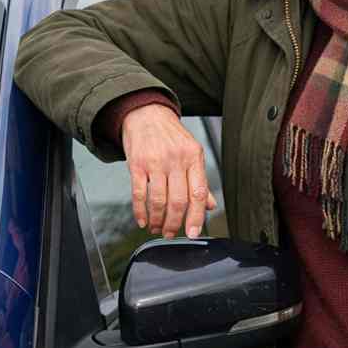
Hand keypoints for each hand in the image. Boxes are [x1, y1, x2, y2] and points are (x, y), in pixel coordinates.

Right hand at [122, 104, 216, 238]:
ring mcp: (156, 162)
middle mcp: (177, 159)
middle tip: (171, 233)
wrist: (147, 114)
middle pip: (178, 200)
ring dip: (158, 220)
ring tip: (157, 228)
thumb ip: (200, 180)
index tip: (193, 233)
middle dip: (174, 223)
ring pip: (159, 200)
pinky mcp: (137, 164)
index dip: (197, 216)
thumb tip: (211, 206)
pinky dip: (140, 211)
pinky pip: (138, 194)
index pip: (199, 192)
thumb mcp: (192, 153)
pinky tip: (143, 220)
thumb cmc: (171, 136)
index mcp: (194, 157)